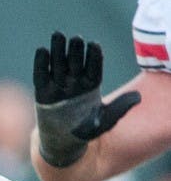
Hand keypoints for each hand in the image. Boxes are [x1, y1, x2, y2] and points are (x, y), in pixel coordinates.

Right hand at [33, 31, 140, 166]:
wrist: (63, 145)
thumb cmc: (85, 132)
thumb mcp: (104, 122)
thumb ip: (119, 109)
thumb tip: (138, 97)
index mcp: (91, 85)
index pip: (94, 68)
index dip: (94, 57)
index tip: (94, 46)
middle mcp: (75, 82)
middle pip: (75, 62)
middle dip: (75, 50)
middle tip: (76, 38)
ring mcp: (58, 86)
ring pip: (58, 64)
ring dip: (57, 50)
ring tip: (57, 35)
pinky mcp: (43, 92)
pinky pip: (41, 76)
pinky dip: (41, 64)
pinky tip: (41, 51)